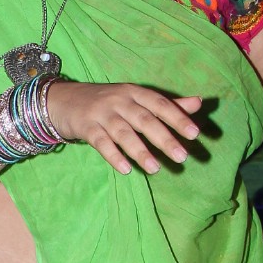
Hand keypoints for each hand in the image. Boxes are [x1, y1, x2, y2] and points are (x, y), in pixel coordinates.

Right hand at [46, 81, 201, 174]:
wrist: (63, 100)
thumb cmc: (107, 103)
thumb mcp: (136, 98)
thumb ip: (167, 104)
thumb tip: (199, 102)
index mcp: (135, 92)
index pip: (160, 104)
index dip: (177, 118)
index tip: (194, 134)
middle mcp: (120, 100)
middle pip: (145, 120)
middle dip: (164, 138)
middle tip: (182, 156)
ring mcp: (101, 114)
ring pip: (124, 133)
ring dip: (140, 152)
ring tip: (156, 169)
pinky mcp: (86, 127)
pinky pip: (101, 143)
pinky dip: (114, 156)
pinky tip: (126, 170)